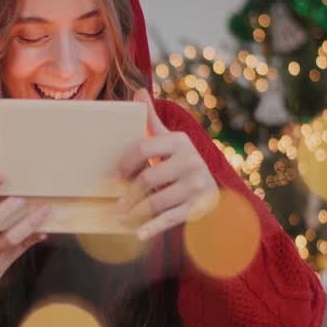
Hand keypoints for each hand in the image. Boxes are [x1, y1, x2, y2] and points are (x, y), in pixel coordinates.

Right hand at [0, 171, 51, 300]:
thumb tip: (3, 187)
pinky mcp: (0, 263)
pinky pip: (19, 249)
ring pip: (9, 238)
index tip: (0, 175)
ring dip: (28, 224)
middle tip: (22, 198)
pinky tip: (44, 230)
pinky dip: (32, 238)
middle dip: (6, 210)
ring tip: (44, 210)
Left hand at [114, 89, 218, 239]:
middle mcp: (191, 161)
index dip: (124, 162)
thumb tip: (139, 92)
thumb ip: (152, 121)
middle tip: (115, 203)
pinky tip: (139, 234)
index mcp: (180, 141)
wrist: (213, 190)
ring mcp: (196, 185)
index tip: (113, 175)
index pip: (143, 147)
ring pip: (155, 201)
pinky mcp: (198, 207)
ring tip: (122, 217)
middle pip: (147, 178)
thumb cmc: (181, 163)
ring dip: (134, 212)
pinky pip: (170, 218)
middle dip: (127, 193)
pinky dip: (153, 228)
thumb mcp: (170, 141)